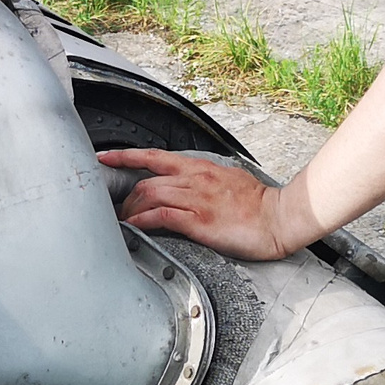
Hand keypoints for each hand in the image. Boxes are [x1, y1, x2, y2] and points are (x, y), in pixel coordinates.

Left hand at [99, 149, 309, 261]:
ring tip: (124, 222)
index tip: (105, 157)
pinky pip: (161, 216)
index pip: (154, 156)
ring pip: (149, 195)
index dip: (126, 156)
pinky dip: (142, 221)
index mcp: (200, 168)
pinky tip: (134, 228)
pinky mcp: (199, 221)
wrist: (279, 218)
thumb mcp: (227, 181)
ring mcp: (196, 199)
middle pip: (145, 180)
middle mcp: (194, 180)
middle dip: (126, 196)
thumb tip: (186, 188)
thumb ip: (203, 181)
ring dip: (131, 210)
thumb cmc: (258, 204)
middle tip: (118, 211)